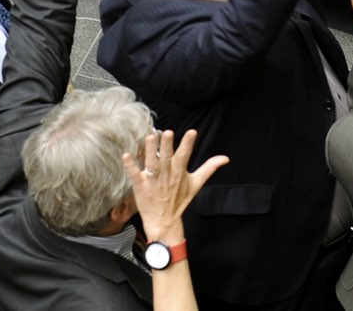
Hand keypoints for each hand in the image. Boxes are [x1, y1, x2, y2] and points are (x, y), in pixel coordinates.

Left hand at [125, 128, 229, 244]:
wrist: (164, 221)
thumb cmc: (179, 200)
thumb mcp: (196, 183)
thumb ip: (209, 168)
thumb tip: (225, 158)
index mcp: (180, 172)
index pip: (185, 155)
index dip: (188, 143)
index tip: (192, 132)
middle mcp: (167, 175)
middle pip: (167, 157)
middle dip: (167, 145)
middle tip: (168, 132)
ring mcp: (153, 181)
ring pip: (151, 163)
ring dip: (150, 151)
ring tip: (150, 137)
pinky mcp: (140, 186)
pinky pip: (134, 175)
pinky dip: (130, 166)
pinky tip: (126, 156)